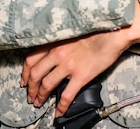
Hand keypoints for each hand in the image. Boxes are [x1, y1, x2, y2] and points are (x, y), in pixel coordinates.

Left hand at [21, 3, 139, 116]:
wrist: (114, 31)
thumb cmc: (97, 27)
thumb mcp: (73, 30)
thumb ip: (61, 40)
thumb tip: (52, 52)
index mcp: (56, 41)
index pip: (31, 59)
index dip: (25, 72)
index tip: (24, 80)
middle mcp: (58, 53)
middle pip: (35, 74)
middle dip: (30, 88)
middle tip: (31, 96)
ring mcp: (69, 65)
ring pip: (47, 85)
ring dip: (41, 97)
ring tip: (40, 103)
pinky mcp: (81, 76)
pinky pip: (66, 95)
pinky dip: (61, 107)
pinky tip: (59, 112)